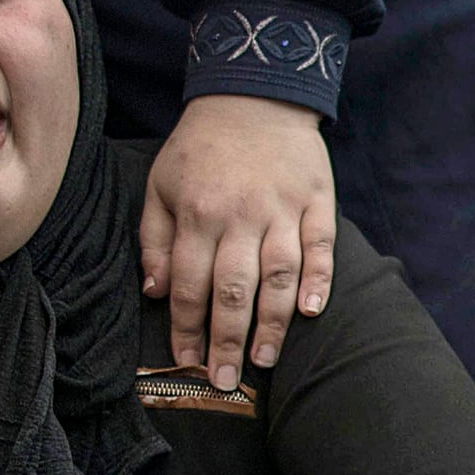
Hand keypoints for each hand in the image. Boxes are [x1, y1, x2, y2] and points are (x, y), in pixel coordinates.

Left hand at [142, 96, 336, 389]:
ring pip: (278, 276)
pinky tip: (311, 312)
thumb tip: (155, 293)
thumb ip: (154, 239)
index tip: (187, 363)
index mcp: (197, 213)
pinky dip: (318, 281)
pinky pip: (320, 247)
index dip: (186, 328)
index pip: (189, 284)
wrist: (254, 94)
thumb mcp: (160, 184)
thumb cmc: (201, 148)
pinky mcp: (316, 200)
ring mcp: (282, 209)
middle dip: (226, 341)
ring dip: (272, 323)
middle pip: (233, 290)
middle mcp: (240, 215)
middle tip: (224, 380)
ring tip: (265, 359)